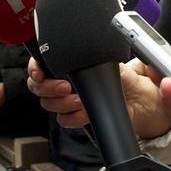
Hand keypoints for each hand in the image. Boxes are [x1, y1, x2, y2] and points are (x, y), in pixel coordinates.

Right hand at [26, 58, 170, 138]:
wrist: (136, 97)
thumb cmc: (121, 76)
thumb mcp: (107, 59)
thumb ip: (91, 54)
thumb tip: (81, 51)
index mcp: (65, 64)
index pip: (38, 64)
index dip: (34, 69)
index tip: (40, 73)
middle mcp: (61, 81)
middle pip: (37, 87)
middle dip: (48, 88)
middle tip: (66, 87)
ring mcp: (66, 100)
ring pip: (48, 104)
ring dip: (62, 103)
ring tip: (80, 100)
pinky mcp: (75, 117)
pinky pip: (63, 120)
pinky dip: (73, 117)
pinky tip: (85, 113)